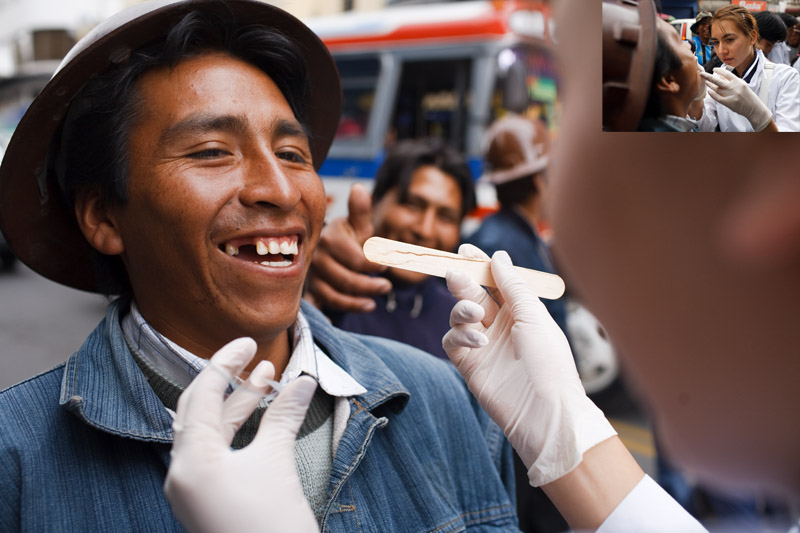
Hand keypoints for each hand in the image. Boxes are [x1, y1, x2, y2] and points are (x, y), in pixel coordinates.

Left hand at [164, 338, 318, 532]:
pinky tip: (263, 416)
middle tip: (257, 357)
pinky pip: (218, 453)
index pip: (202, 395)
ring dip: (239, 405)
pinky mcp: (209, 501)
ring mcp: (194, 490)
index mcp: (190, 461)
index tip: (250, 341)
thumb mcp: (278, 463)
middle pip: (200, 410)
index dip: (226, 362)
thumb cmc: (273, 527)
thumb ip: (284, 415)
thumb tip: (303, 381)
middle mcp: (183, 473)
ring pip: (211, 432)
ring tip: (270, 380)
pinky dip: (240, 431)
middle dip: (230, 381)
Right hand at [305, 183, 390, 311]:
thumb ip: (360, 210)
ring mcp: (310, 277)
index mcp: (330, 239)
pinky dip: (326, 316)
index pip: (355, 258)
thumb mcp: (356, 224)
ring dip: (355, 303)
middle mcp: (316, 258)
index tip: (387, 266)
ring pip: (333, 296)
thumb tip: (359, 188)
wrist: (323, 248)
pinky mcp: (307, 292)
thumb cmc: (346, 237)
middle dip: (369, 286)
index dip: (374, 264)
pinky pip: (317, 307)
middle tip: (387, 288)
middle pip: (346, 280)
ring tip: (372, 303)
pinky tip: (336, 323)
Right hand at [442, 245, 615, 486]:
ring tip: (475, 314)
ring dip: (463, 308)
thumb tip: (498, 257)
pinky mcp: (469, 365)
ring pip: (460, 315)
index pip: (497, 282)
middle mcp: (502, 326)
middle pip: (476, 294)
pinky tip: (477, 341)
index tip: (467, 250)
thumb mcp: (534, 316)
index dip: (482, 265)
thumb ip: (513, 286)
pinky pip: (452, 341)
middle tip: (456, 273)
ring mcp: (484, 345)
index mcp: (522, 312)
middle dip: (465, 282)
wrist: (544, 412)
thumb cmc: (549, 363)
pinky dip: (459, 335)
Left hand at [700, 68, 771, 130]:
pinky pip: (717, 97)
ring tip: (706, 82)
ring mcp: (730, 95)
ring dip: (710, 85)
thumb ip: (732, 81)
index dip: (719, 71)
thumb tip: (720, 76)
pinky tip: (709, 91)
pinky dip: (712, 94)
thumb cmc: (747, 96)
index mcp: (738, 82)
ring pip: (716, 89)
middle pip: (718, 81)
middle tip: (701, 73)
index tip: (714, 69)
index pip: (727, 73)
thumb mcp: (742, 85)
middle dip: (708, 77)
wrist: (753, 108)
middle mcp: (734, 87)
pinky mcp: (728, 103)